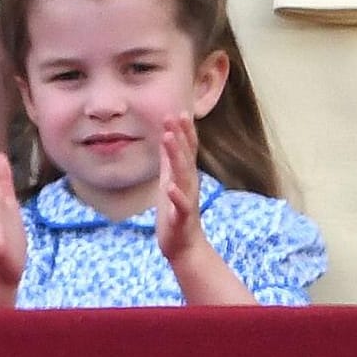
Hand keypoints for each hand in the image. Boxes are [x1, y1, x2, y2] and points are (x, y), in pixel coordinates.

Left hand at [155, 114, 204, 260]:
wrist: (184, 245)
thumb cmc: (175, 212)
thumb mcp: (170, 180)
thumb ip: (170, 160)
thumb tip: (167, 137)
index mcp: (185, 176)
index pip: (187, 149)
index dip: (183, 130)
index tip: (177, 110)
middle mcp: (189, 184)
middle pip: (186, 156)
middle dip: (181, 135)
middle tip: (174, 115)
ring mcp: (186, 199)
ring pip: (183, 174)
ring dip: (177, 155)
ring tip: (169, 137)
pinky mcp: (182, 217)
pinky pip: (181, 205)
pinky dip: (176, 195)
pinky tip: (169, 186)